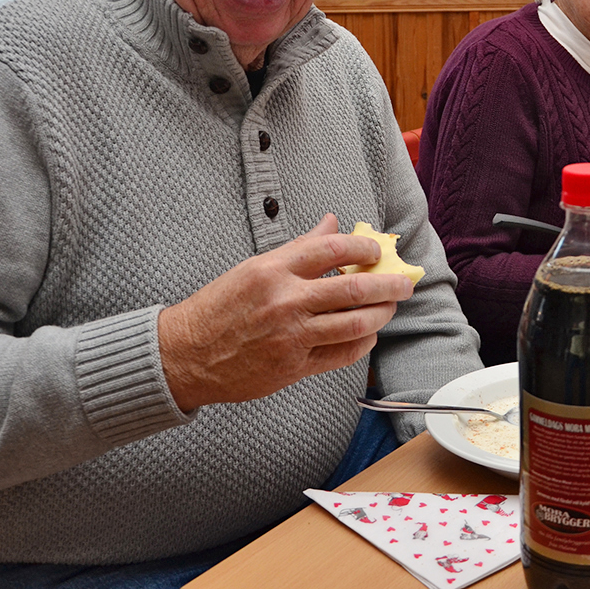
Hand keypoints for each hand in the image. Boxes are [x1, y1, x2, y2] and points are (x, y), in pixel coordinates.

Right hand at [157, 214, 413, 411]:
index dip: (363, 246)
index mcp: (273, 270)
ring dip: (381, 314)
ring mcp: (291, 336)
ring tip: (389, 307)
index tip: (376, 249)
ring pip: (355, 323)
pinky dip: (363, 342)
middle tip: (405, 282)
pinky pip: (342, 354)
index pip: (331, 249)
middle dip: (389, 284)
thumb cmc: (219, 307)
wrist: (185, 355)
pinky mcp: (293, 367)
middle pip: (354, 288)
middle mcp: (285, 301)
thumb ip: (299, 248)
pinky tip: (368, 334)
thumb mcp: (254, 267)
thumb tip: (332, 223)